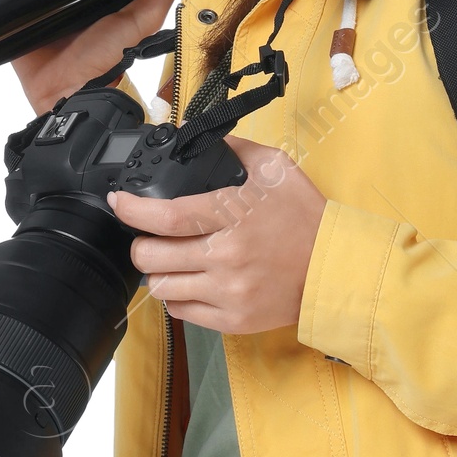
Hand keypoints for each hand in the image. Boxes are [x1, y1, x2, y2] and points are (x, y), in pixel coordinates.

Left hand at [107, 137, 327, 332]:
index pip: (166, 216)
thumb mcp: (275, 168)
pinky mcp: (233, 320)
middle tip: (151, 236)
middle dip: (142, 244)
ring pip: (162, 288)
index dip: (132, 209)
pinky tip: (192, 281)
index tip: (121, 202)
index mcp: (233, 216)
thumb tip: (192, 137)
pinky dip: (179, 297)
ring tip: (173, 260)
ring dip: (160, 272)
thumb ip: (232, 150)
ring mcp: (228, 293)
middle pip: (151, 257)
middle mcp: (226, 257)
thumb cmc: (306, 217)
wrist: (336, 269)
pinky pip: (182, 313)